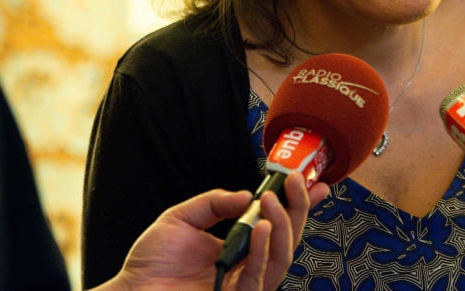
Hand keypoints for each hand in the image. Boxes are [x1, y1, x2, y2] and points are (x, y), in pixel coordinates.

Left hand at [100, 172, 328, 290]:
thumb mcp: (182, 218)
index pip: (276, 226)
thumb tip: (247, 195)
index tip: (313, 183)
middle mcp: (245, 267)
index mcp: (237, 248)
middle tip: (296, 184)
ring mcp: (242, 286)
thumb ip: (214, 203)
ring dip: (282, 226)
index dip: (298, 207)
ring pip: (281, 259)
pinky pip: (258, 277)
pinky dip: (262, 250)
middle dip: (297, 211)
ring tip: (271, 202)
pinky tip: (261, 227)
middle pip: (287, 241)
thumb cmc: (151, 262)